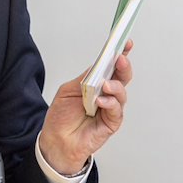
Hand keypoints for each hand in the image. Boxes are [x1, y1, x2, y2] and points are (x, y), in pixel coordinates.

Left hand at [39, 40, 133, 174]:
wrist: (57, 140)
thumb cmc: (62, 116)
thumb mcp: (68, 91)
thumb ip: (84, 79)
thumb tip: (98, 66)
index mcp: (95, 83)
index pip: (110, 66)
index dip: (119, 54)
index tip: (124, 42)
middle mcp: (106, 94)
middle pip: (121, 77)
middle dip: (123, 66)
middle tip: (120, 59)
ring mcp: (110, 108)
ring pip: (121, 93)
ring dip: (115, 86)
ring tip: (105, 85)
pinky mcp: (111, 122)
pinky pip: (116, 110)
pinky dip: (110, 103)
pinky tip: (101, 102)